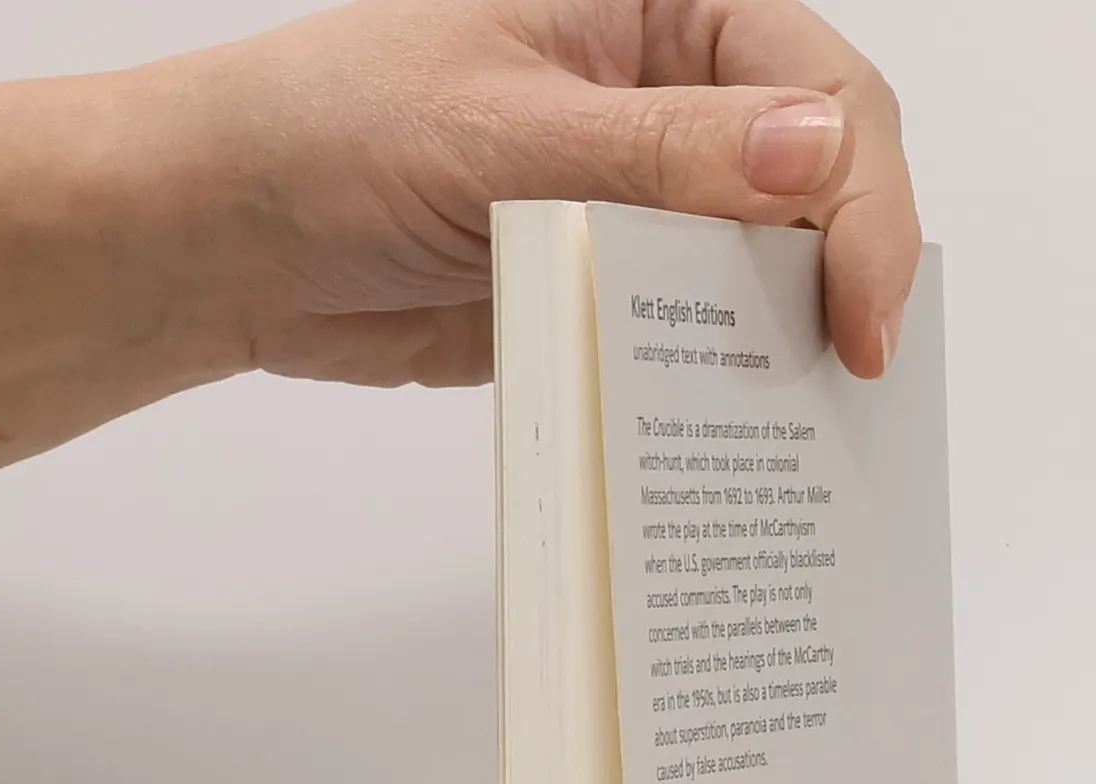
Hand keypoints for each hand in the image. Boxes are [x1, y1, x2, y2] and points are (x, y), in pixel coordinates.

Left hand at [170, 0, 918, 385]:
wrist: (232, 240)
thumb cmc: (328, 133)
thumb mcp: (499, 133)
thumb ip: (661, 152)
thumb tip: (818, 154)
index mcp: (658, 10)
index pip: (819, 89)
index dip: (864, 201)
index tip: (863, 314)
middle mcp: (666, 98)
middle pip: (818, 181)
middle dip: (843, 274)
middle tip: (849, 377)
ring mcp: (642, 200)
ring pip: (766, 268)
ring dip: (786, 338)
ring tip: (804, 422)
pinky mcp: (609, 287)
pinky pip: (696, 336)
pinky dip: (718, 383)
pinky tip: (726, 430)